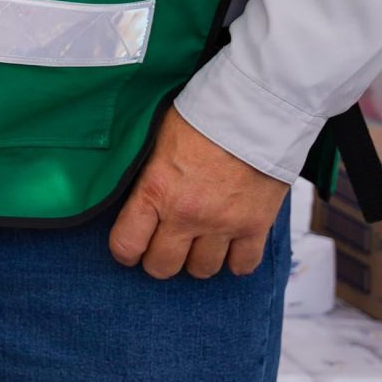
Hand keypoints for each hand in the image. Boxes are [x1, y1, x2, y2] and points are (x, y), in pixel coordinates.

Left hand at [109, 106, 290, 280]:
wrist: (253, 110)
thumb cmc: (199, 118)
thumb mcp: (155, 140)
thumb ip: (143, 175)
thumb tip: (128, 197)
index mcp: (155, 190)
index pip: (126, 245)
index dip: (125, 251)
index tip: (130, 247)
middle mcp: (186, 214)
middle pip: (163, 266)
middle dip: (159, 260)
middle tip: (164, 246)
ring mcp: (222, 224)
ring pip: (202, 270)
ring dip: (197, 260)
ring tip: (198, 242)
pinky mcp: (255, 226)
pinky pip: (243, 266)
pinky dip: (235, 261)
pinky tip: (229, 246)